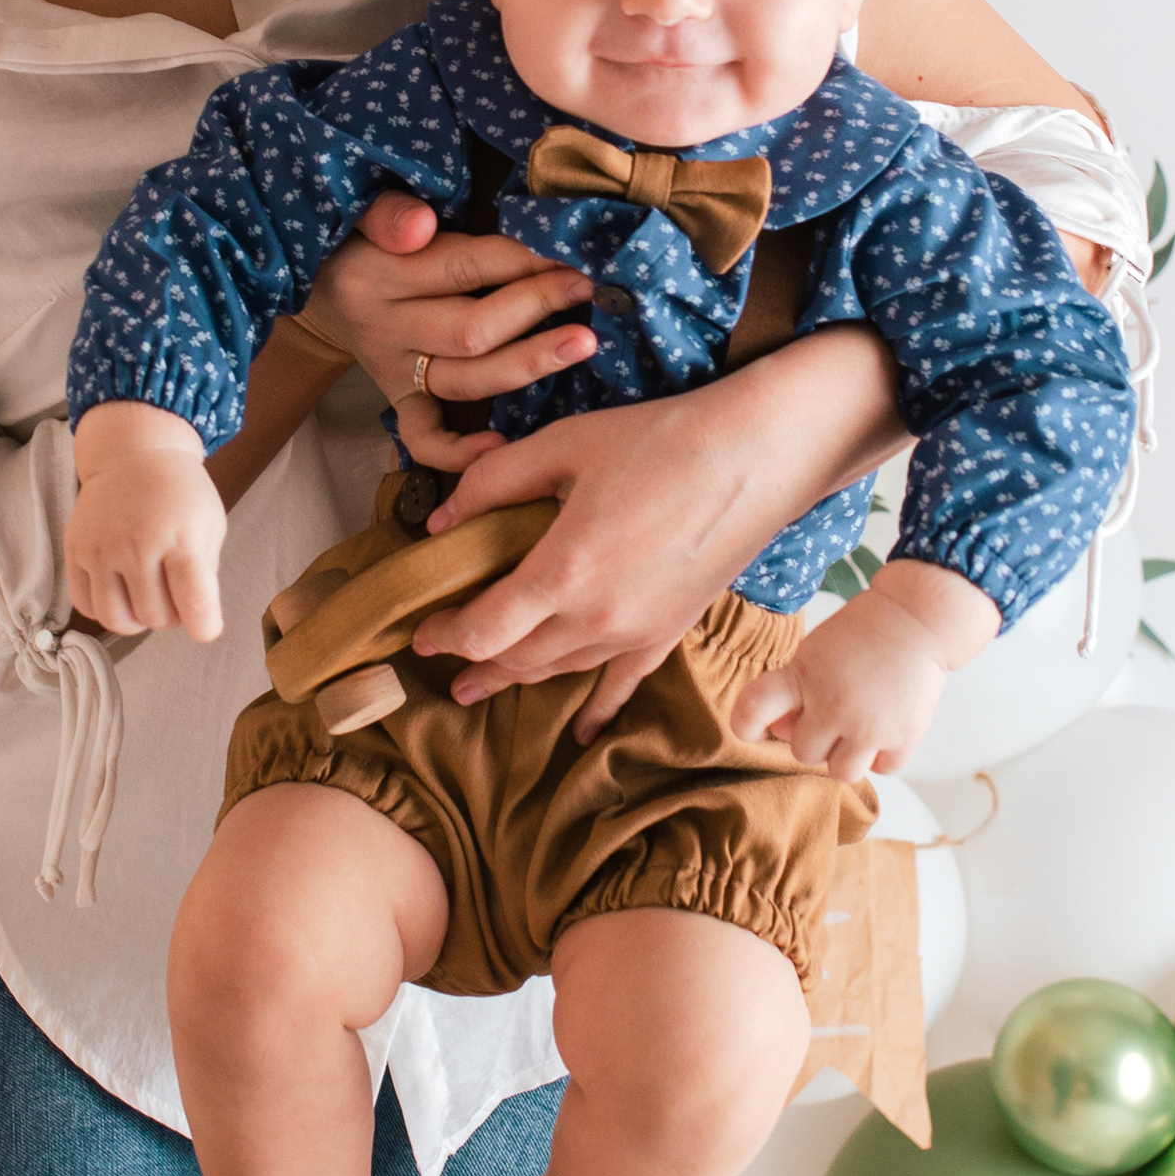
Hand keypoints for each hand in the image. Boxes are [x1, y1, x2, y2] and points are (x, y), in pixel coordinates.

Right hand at [66, 403, 226, 639]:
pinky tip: (119, 591)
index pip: (194, 601)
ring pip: (116, 620)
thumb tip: (195, 619)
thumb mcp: (209, 524)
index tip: (206, 628)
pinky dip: (104, 609)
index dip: (204, 627)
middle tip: (173, 594)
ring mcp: (101, 549)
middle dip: (170, 617)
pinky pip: (85, 605)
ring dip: (136, 620)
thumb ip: (205, 574)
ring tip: (146, 598)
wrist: (133, 454)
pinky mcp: (75, 551)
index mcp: (180, 537)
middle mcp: (137, 545)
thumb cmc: (178, 493)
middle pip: (154, 618)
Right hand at [301, 191, 598, 457]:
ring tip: (583, 343)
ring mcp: (393, 372)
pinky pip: (423, 438)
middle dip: (536, 308)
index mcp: (377, 276)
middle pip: (471, 330)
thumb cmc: (359, 239)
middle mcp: (385, 330)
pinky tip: (503, 446)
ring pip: (466, 381)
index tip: (567, 254)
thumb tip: (420, 225)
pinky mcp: (397, 400)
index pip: (462, 269)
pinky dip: (458, 452)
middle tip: (586, 289)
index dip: (520, 262)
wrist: (320, 285)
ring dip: (528, 364)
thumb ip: (387, 213)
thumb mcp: (361, 213)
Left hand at [402, 325, 912, 736]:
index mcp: (562, 572)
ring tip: (484, 684)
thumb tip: (441, 523)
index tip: (419, 635)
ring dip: (517, 679)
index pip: (482, 629)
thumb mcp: (561, 445)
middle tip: (440, 666)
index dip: (443, 637)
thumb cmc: (657, 440)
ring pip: (560, 671)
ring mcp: (636, 633)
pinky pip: (622, 684)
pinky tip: (581, 735)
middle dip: (473, 664)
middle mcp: (596, 618)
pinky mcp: (669, 632)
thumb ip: (491, 484)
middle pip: (516, 660)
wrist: (755, 456)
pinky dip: (597, 710)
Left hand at [733, 559, 998, 778]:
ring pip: (842, 773)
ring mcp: (869, 726)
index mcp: (803, 677)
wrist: (915, 619)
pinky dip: (883, 754)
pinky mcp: (904, 736)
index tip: (754, 731)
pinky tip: (885, 727)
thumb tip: (783, 734)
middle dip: (817, 738)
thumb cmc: (859, 636)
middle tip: (836, 713)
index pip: (754, 708)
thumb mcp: (813, 653)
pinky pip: (883, 769)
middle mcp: (833, 706)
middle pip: (804, 754)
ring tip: (859, 728)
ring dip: (847, 756)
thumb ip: (794, 695)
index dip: (746, 725)